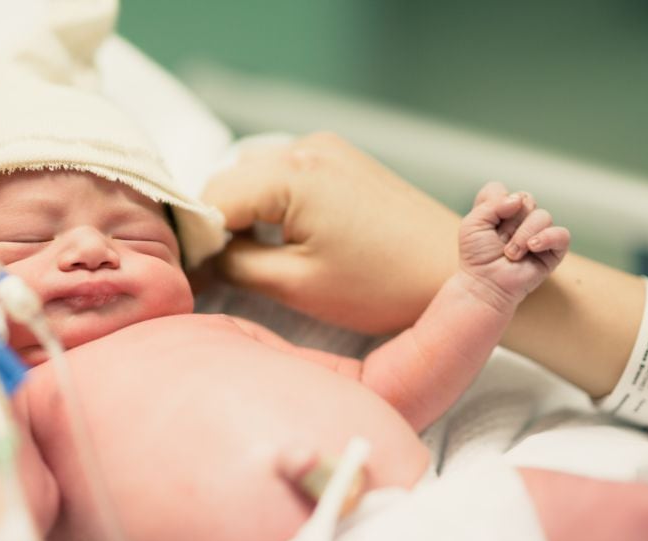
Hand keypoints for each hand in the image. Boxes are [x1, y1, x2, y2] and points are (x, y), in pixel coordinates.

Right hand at [202, 133, 460, 333]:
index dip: (195, 240)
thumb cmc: (381, 286)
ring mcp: (326, 149)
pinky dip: (270, 204)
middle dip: (216, 224)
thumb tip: (200, 258)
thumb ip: (232, 263)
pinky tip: (281, 239)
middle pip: (228, 181)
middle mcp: (305, 148)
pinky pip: (283, 175)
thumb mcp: (294, 284)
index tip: (195, 277)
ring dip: (242, 213)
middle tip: (219, 272)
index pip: (210, 198)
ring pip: (252, 176)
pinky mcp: (340, 160)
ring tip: (252, 258)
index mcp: (291, 174)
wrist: (452, 272)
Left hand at [459, 182, 569, 310]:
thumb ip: (491, 204)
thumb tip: (518, 200)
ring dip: (523, 235)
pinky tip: (532, 247)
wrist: (485, 284)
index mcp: (499, 211)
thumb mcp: (472, 225)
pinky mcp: (553, 250)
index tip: (486, 222)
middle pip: (525, 198)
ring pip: (542, 216)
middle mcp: (520, 219)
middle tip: (499, 240)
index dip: (493, 202)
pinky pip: (562, 234)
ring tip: (511, 254)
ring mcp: (538, 233)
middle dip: (510, 220)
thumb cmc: (476, 257)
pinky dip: (547, 237)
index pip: (500, 189)